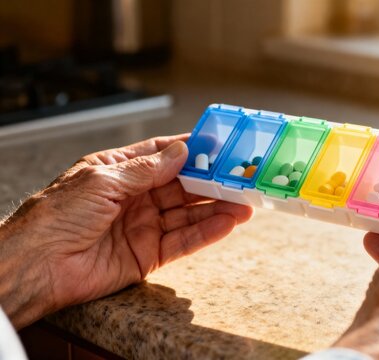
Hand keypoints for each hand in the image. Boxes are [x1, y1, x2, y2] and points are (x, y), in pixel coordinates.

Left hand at [0, 135, 251, 328]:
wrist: (38, 265)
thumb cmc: (57, 215)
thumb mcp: (103, 180)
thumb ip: (147, 169)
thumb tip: (181, 152)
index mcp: (118, 171)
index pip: (161, 154)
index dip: (190, 149)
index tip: (218, 145)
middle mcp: (134, 197)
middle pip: (181, 185)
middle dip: (211, 180)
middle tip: (240, 176)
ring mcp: (143, 226)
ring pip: (188, 213)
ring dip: (217, 207)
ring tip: (245, 202)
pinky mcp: (148, 254)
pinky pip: (183, 241)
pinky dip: (206, 232)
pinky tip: (227, 223)